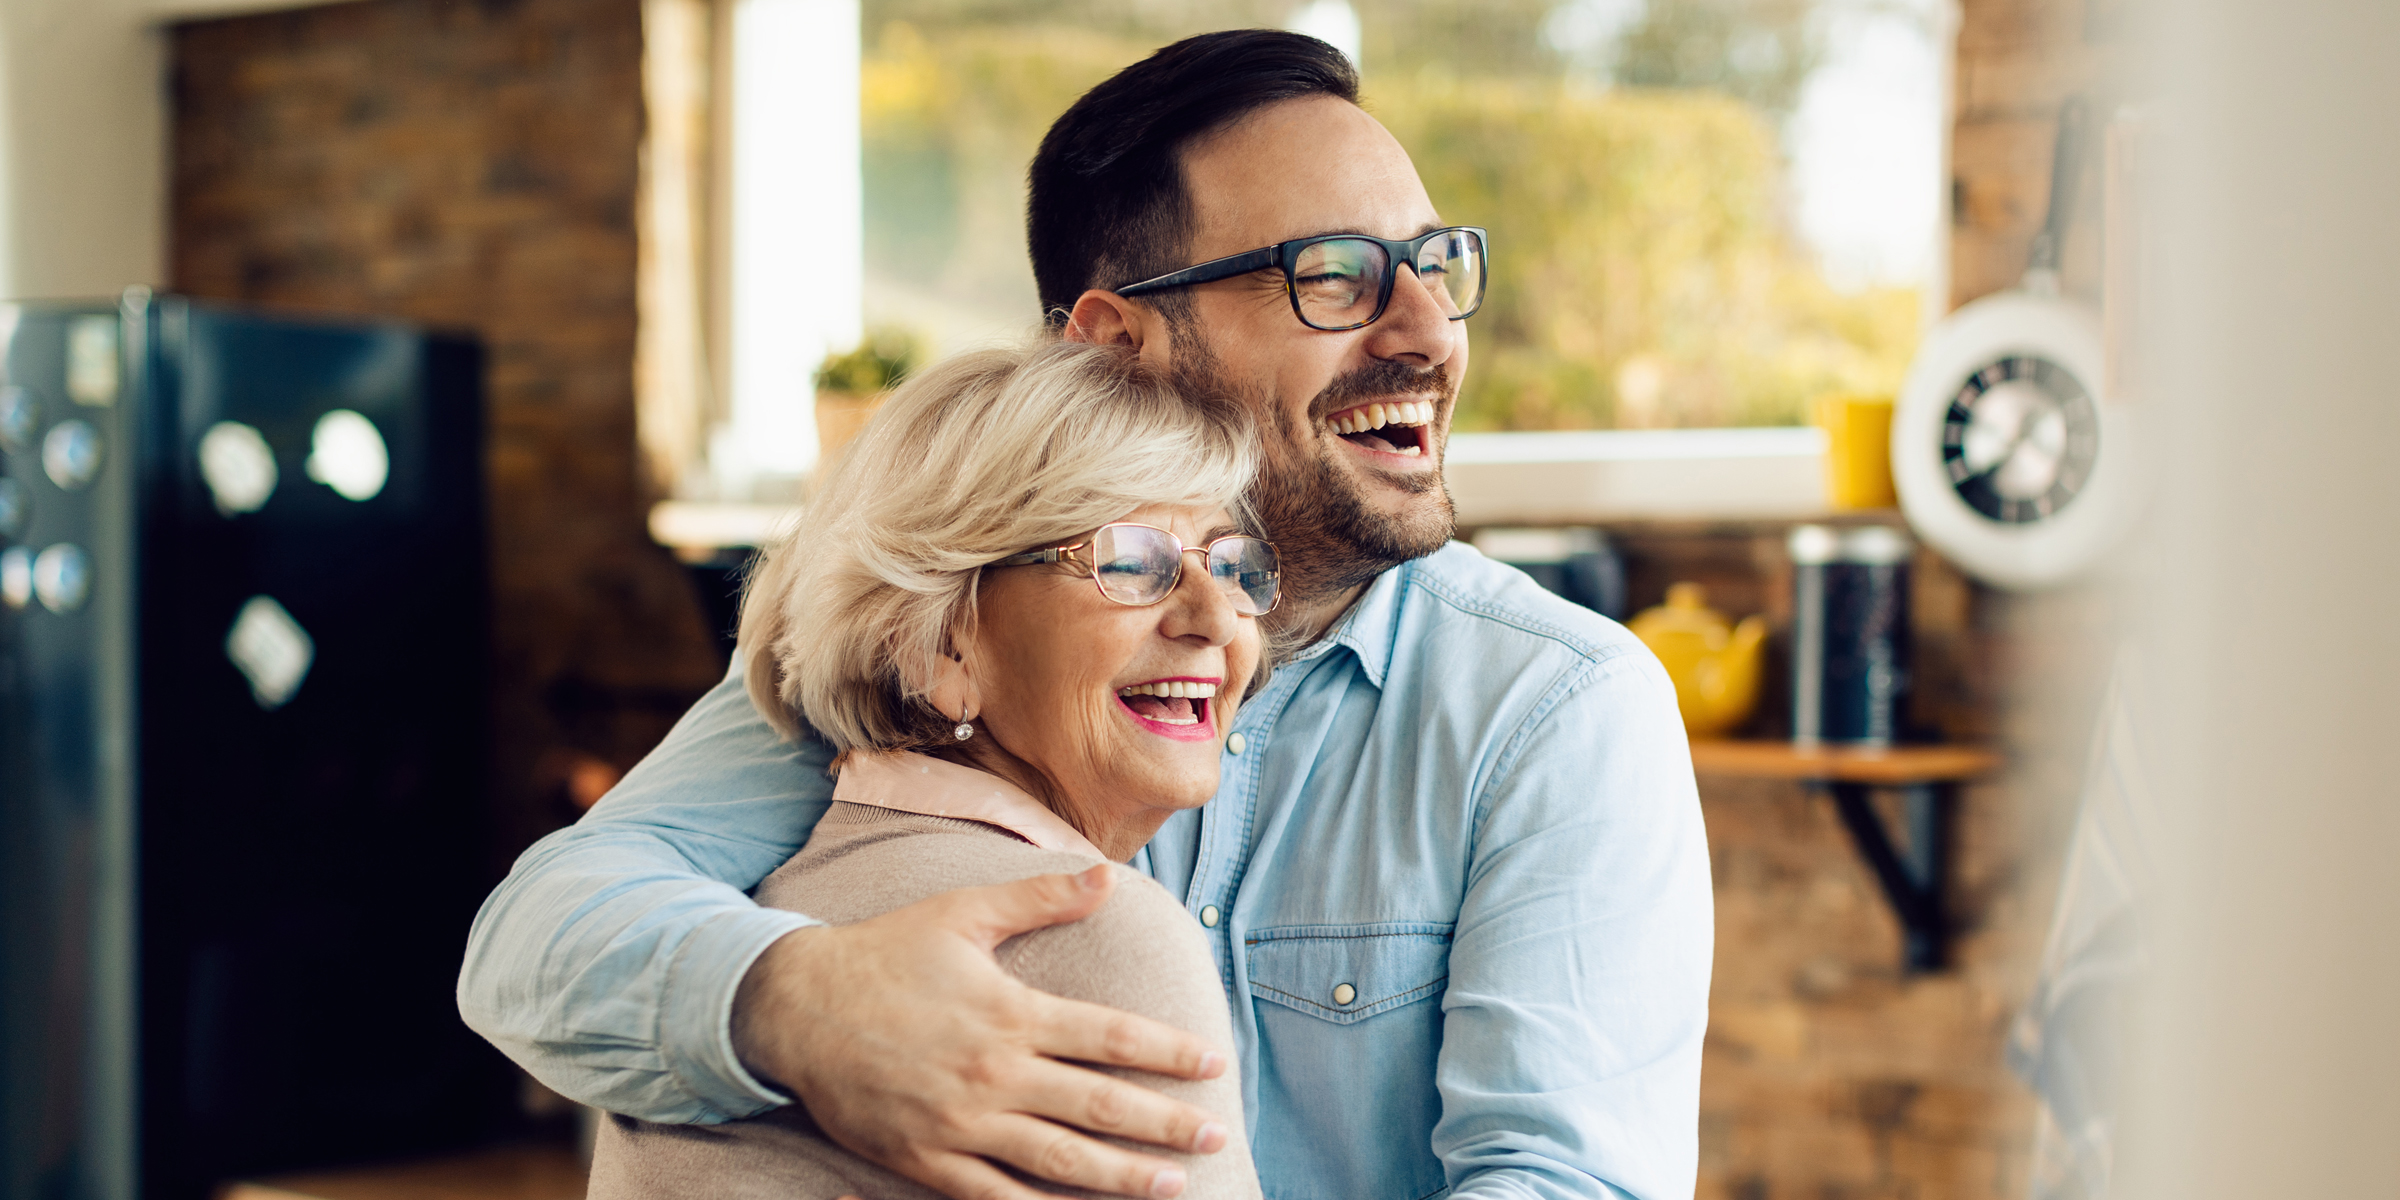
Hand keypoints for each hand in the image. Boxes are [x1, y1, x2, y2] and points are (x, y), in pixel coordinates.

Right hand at [733, 864, 1232, 1198]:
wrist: (794, 1008)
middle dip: (1166, 1124)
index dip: (1167, 1052)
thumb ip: (1039, 898)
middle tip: (1217, 1134)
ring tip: (1175, 1184)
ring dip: (1123, 1176)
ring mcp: (961, 1125)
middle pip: (1098, 1106)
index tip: (1212, 1063)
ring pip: (1059, 1161)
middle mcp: (993, 1074)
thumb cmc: (885, 954)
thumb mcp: (962, 913)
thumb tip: (1106, 876)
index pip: (1109, 1037)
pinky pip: (996, 1197)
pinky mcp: (927, 1161)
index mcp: (1010, 1012)